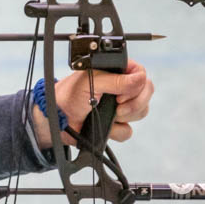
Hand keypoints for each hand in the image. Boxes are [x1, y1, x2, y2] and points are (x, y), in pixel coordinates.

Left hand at [31, 60, 152, 149]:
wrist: (58, 120)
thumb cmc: (67, 96)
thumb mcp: (89, 82)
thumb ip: (115, 80)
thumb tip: (140, 78)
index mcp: (114, 72)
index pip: (140, 73)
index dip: (137, 84)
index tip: (121, 94)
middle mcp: (120, 88)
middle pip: (146, 93)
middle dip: (135, 102)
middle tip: (118, 106)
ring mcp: (119, 106)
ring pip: (141, 112)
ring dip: (126, 116)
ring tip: (109, 114)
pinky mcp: (116, 124)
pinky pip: (128, 130)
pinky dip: (116, 130)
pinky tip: (105, 126)